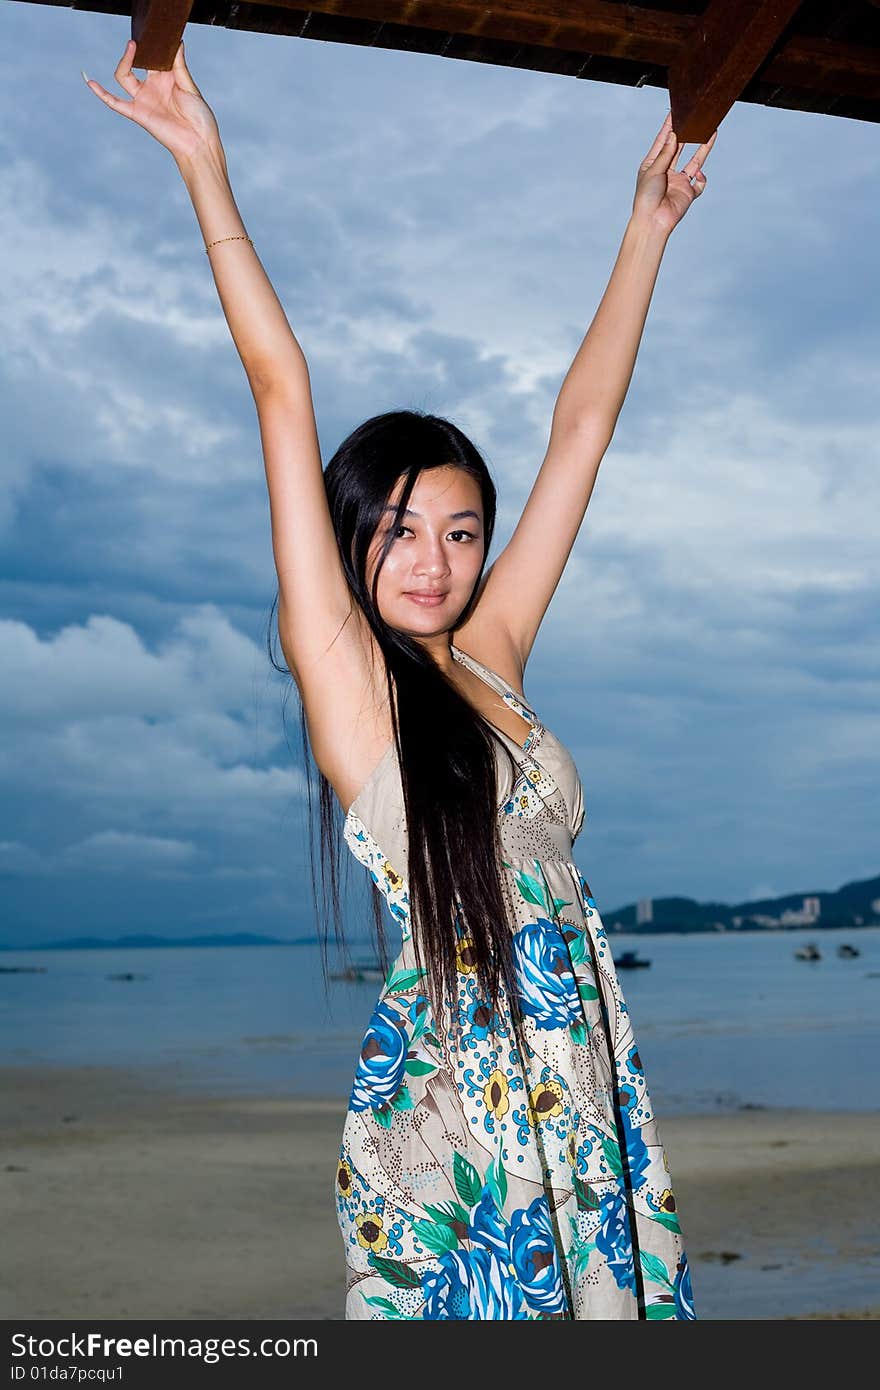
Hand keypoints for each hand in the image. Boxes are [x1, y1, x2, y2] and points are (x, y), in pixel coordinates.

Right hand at [83, 38, 221, 165]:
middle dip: (137, 50)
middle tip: (140, 39)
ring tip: (132, 46)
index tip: (157, 33)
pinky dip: (101, 93)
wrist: (198, 142)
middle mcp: (153, 86)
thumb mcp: (190, 86)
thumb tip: (177, 41)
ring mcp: (143, 99)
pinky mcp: (137, 113)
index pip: (154, 56)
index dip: (153, 46)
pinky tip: (90, 81)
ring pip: (124, 75)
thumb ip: (179, 64)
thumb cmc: (199, 117)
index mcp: (167, 78)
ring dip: (125, 60)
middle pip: (137, 62)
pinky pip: (114, 102)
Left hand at [632, 111, 716, 235]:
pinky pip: (699, 183)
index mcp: (654, 165)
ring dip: (702, 149)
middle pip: (680, 148)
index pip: (663, 141)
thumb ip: (665, 153)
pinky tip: (698, 176)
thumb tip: (674, 136)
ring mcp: (678, 182)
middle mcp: (667, 171)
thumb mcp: (653, 170)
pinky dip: (701, 178)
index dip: (669, 127)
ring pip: (694, 161)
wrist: (652, 222)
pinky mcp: (688, 193)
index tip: (675, 112)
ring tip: (710, 133)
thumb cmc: (646, 197)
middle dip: (687, 134)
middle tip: (695, 119)